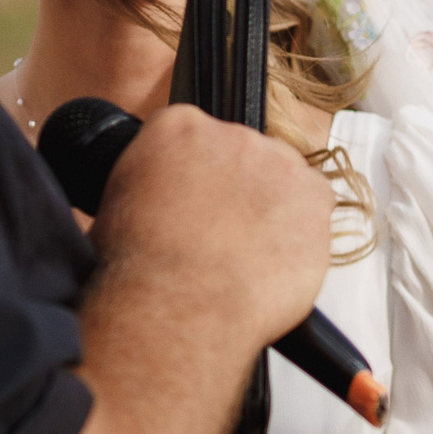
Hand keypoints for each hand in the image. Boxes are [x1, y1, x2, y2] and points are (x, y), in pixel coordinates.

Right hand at [88, 104, 332, 354]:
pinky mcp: (312, 195)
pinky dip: (303, 231)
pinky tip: (276, 259)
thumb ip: (149, 182)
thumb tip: (157, 196)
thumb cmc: (139, 271)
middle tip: (222, 236)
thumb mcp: (116, 208)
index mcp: (177, 127)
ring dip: (271, 209)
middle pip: (243, 154)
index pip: (196, 135)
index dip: (198, 176)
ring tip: (247, 254)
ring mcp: (276, 162)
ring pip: (282, 179)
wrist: (177, 306)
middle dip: (236, 191)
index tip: (196, 203)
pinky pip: (316, 205)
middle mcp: (231, 133)